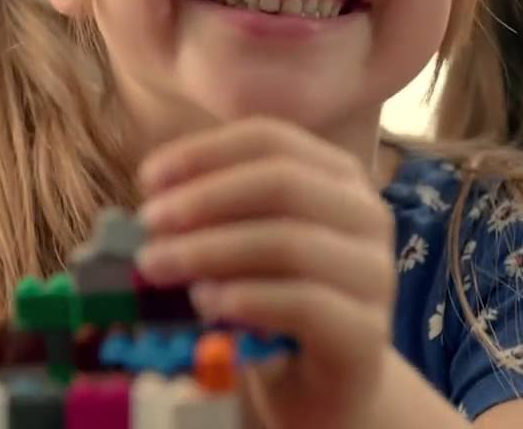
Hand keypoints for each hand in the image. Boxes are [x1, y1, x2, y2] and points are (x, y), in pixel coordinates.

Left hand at [136, 118, 396, 428]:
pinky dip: (247, 298)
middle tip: (147, 224)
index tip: (148, 178)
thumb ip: (211, 217)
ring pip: (291, 242)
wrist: (323, 384)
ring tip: (159, 267)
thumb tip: (152, 202)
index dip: (205, 152)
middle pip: (284, 182)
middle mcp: (366, 214)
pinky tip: (207, 304)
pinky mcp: (367, 331)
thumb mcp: (243, 247)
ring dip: (211, 251)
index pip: (271, 139)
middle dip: (204, 199)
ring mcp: (375, 274)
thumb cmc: (275, 304)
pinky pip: (305, 303)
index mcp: (337, 177)